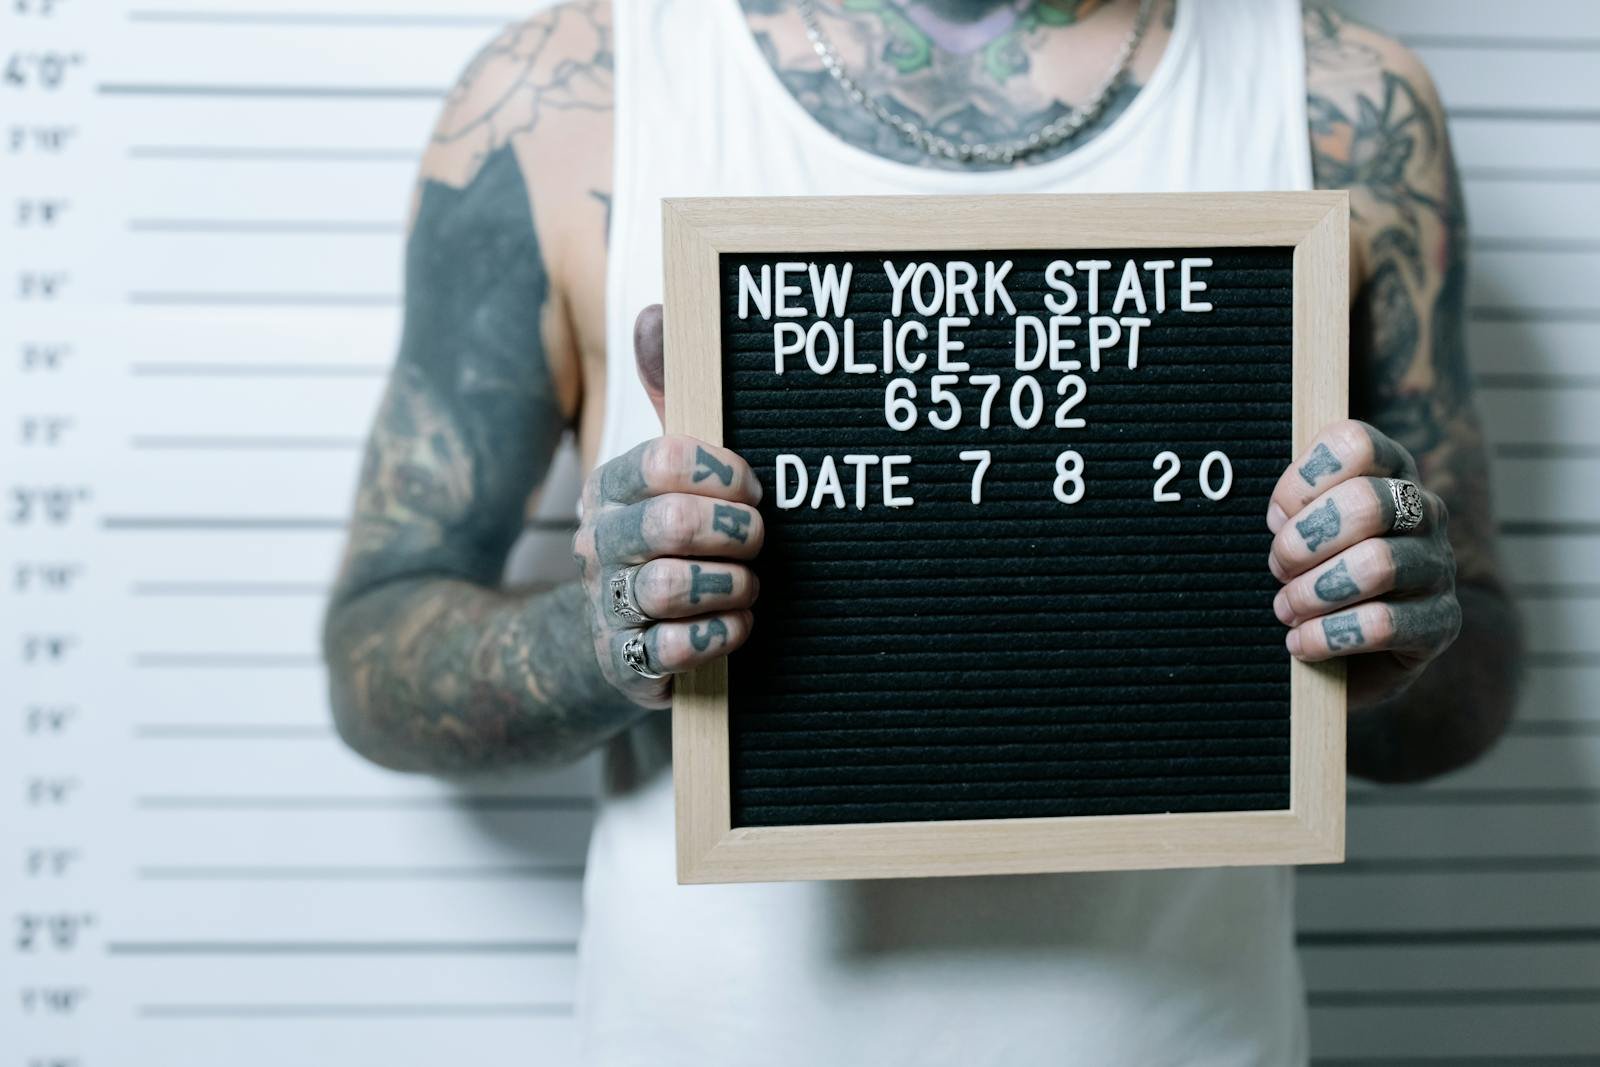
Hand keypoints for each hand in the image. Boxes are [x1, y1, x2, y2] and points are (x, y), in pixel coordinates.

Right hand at [571, 306, 763, 708]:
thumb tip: (654, 308)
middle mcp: (600, 544)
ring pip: (670, 588)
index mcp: (611, 487)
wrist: (625, 636)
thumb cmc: (669, 540)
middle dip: (732, 531)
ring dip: (730, 586)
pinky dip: (719, 635)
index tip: (755, 487)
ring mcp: (608, 606)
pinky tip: (737, 626)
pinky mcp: (625, 663)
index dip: (722, 472)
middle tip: (759, 539)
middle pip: (668, 524)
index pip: (661, 460)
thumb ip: (674, 394)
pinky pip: (673, 650)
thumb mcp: (674, 469)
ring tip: (749, 585)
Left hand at [1266, 419, 1461, 707]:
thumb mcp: (1306, 530)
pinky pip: (1382, 625)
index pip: (1355, 445)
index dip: (1303, 480)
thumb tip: (1282, 518)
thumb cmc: (1322, 573)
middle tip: (1278, 569)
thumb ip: (1296, 508)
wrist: (1359, 650)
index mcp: (1389, 473)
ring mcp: (1438, 566)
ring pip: (1377, 565)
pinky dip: (1327, 636)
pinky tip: (1301, 643)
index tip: (1276, 518)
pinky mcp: (1440, 623)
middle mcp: (1424, 511)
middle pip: (1367, 503)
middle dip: (1304, 542)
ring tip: (1286, 610)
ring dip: (1313, 593)